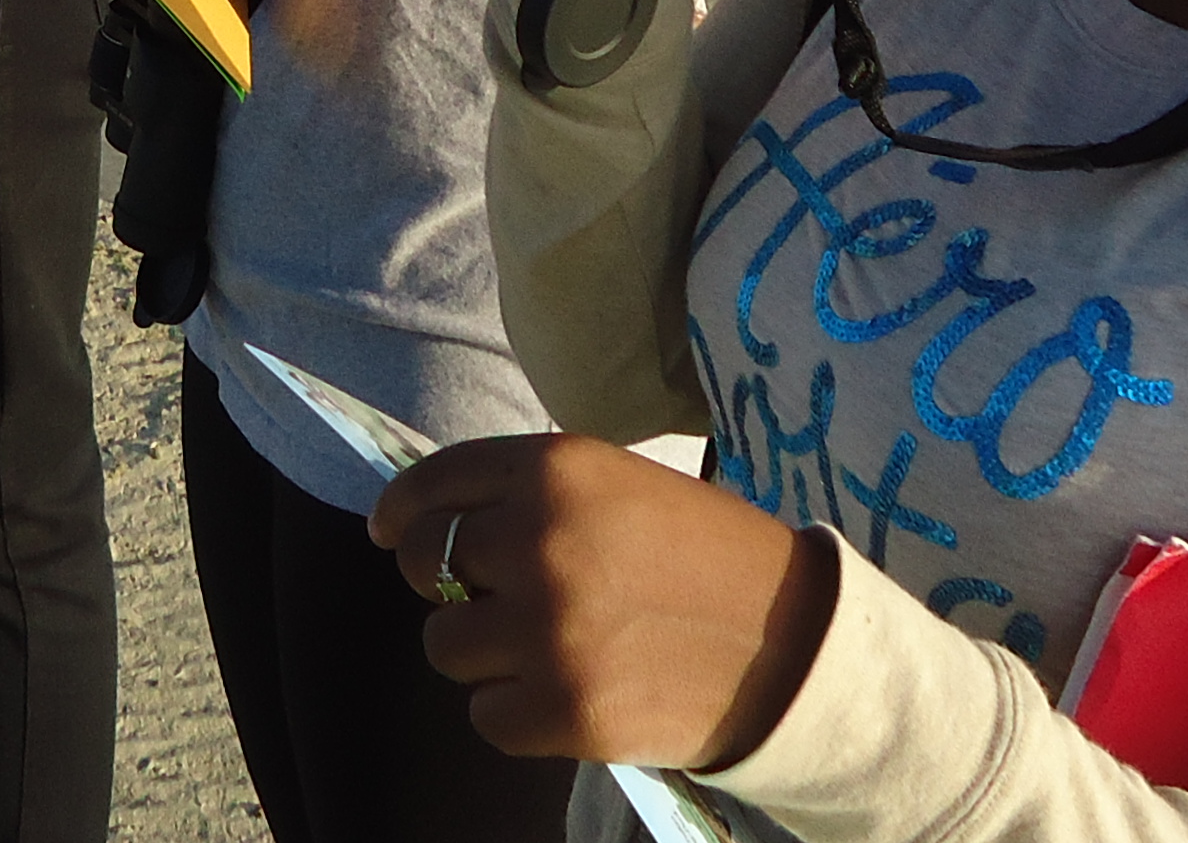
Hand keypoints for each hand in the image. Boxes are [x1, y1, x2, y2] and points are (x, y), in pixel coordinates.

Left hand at [368, 434, 831, 773]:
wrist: (796, 648)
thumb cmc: (709, 559)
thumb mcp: (622, 489)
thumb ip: (535, 498)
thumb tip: (438, 526)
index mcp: (558, 470)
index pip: (436, 485)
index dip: (403, 511)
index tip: (391, 531)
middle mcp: (541, 540)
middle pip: (429, 566)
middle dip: (448, 584)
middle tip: (498, 599)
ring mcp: (549, 629)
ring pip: (445, 646)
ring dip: (482, 653)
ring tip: (547, 649)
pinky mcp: (565, 709)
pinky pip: (485, 716)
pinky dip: (514, 713)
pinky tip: (566, 694)